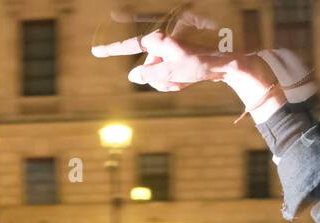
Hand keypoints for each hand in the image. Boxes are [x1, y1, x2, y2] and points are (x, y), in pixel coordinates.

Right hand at [91, 11, 231, 91]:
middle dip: (157, 80)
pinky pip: (165, 78)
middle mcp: (160, 46)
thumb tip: (133, 76)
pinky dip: (173, 83)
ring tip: (184, 80)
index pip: (128, 46)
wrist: (224, 65)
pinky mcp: (174, 63)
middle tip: (177, 80)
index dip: (111, 51)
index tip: (95, 52)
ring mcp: (167, 55)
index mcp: (156, 42)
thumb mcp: (170, 72)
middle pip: (145, 70)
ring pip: (155, 77)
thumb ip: (147, 75)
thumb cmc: (199, 64)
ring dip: (167, 84)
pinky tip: (186, 81)